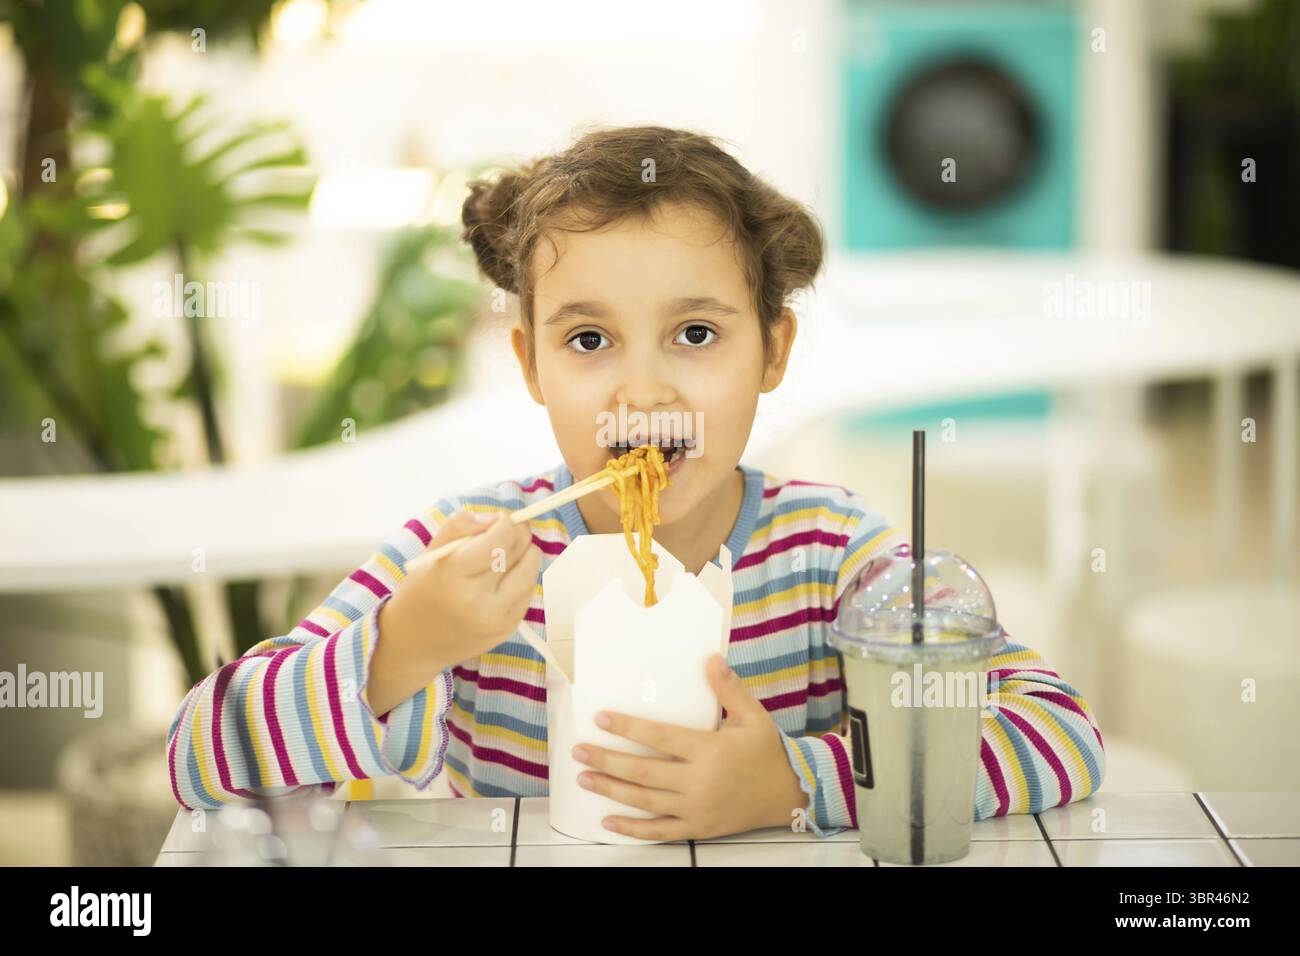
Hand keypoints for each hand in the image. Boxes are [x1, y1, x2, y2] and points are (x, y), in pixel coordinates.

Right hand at [368, 511, 540, 715]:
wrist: (414, 642)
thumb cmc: (422, 590)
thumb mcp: (431, 552)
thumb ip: (461, 525)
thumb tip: (495, 518)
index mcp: (452, 573)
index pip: (500, 538)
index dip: (507, 522)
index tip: (500, 520)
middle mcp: (476, 599)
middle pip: (519, 552)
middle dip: (519, 534)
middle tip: (510, 532)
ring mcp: (494, 618)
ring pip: (530, 572)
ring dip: (526, 555)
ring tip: (511, 553)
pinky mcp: (506, 629)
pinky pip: (528, 593)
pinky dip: (522, 579)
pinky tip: (505, 578)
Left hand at [570, 653, 807, 840]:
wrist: (789, 793)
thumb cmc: (767, 751)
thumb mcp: (752, 716)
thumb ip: (729, 689)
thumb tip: (710, 658)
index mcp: (709, 749)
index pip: (659, 737)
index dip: (628, 728)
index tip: (601, 718)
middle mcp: (698, 781)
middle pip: (642, 771)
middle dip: (606, 759)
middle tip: (578, 750)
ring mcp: (696, 807)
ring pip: (644, 801)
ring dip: (610, 789)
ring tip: (583, 777)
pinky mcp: (698, 827)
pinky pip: (659, 831)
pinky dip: (632, 829)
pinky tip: (607, 820)